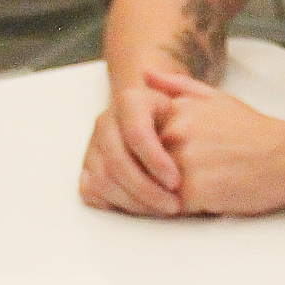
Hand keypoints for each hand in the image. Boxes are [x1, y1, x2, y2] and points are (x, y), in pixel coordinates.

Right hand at [80, 80, 185, 215]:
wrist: (166, 123)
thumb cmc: (189, 116)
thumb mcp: (195, 98)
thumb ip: (181, 86)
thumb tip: (148, 74)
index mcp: (130, 101)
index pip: (136, 133)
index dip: (154, 161)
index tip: (177, 182)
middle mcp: (107, 121)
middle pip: (117, 162)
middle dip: (146, 189)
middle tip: (174, 206)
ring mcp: (95, 145)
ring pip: (104, 179)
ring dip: (134, 201)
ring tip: (164, 209)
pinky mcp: (89, 168)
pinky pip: (93, 191)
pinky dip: (116, 204)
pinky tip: (143, 209)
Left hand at [144, 69, 284, 215]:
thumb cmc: (254, 130)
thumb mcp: (216, 98)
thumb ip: (176, 87)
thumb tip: (143, 75)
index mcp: (176, 111)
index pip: (135, 136)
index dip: (145, 153)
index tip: (163, 158)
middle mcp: (175, 134)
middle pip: (140, 164)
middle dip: (151, 176)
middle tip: (180, 179)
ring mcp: (182, 163)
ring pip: (151, 188)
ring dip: (162, 195)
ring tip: (191, 191)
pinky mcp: (194, 192)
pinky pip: (169, 208)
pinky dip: (179, 210)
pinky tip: (202, 202)